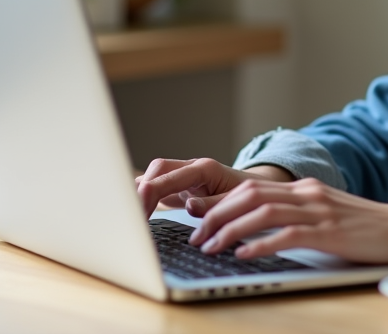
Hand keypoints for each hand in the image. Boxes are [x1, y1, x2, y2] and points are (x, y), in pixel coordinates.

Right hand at [135, 157, 293, 216]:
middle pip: (155, 170)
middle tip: (128, 219)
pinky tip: (136, 216)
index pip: (165, 176)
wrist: (260, 190)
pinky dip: (144, 199)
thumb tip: (190, 206)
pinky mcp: (180, 189)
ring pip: (153, 177)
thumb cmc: (251, 195)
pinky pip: (157, 188)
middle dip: (138, 192)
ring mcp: (183, 177)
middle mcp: (190, 169)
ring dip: (138, 194)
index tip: (138, 214)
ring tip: (126, 217)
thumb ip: (214, 204)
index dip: (148, 194)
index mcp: (204, 168)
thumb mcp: (237, 201)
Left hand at [189, 177, 387, 264]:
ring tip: (211, 247)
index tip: (196, 216)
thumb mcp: (326, 215)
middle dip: (216, 214)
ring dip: (230, 230)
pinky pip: (288, 235)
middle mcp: (308, 194)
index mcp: (305, 189)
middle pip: (250, 194)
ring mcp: (319, 211)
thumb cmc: (367, 229)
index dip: (219, 201)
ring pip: (263, 212)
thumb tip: (258, 229)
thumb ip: (296, 216)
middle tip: (195, 235)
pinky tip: (244, 256)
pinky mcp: (330, 233)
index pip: (252, 186)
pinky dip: (261, 245)